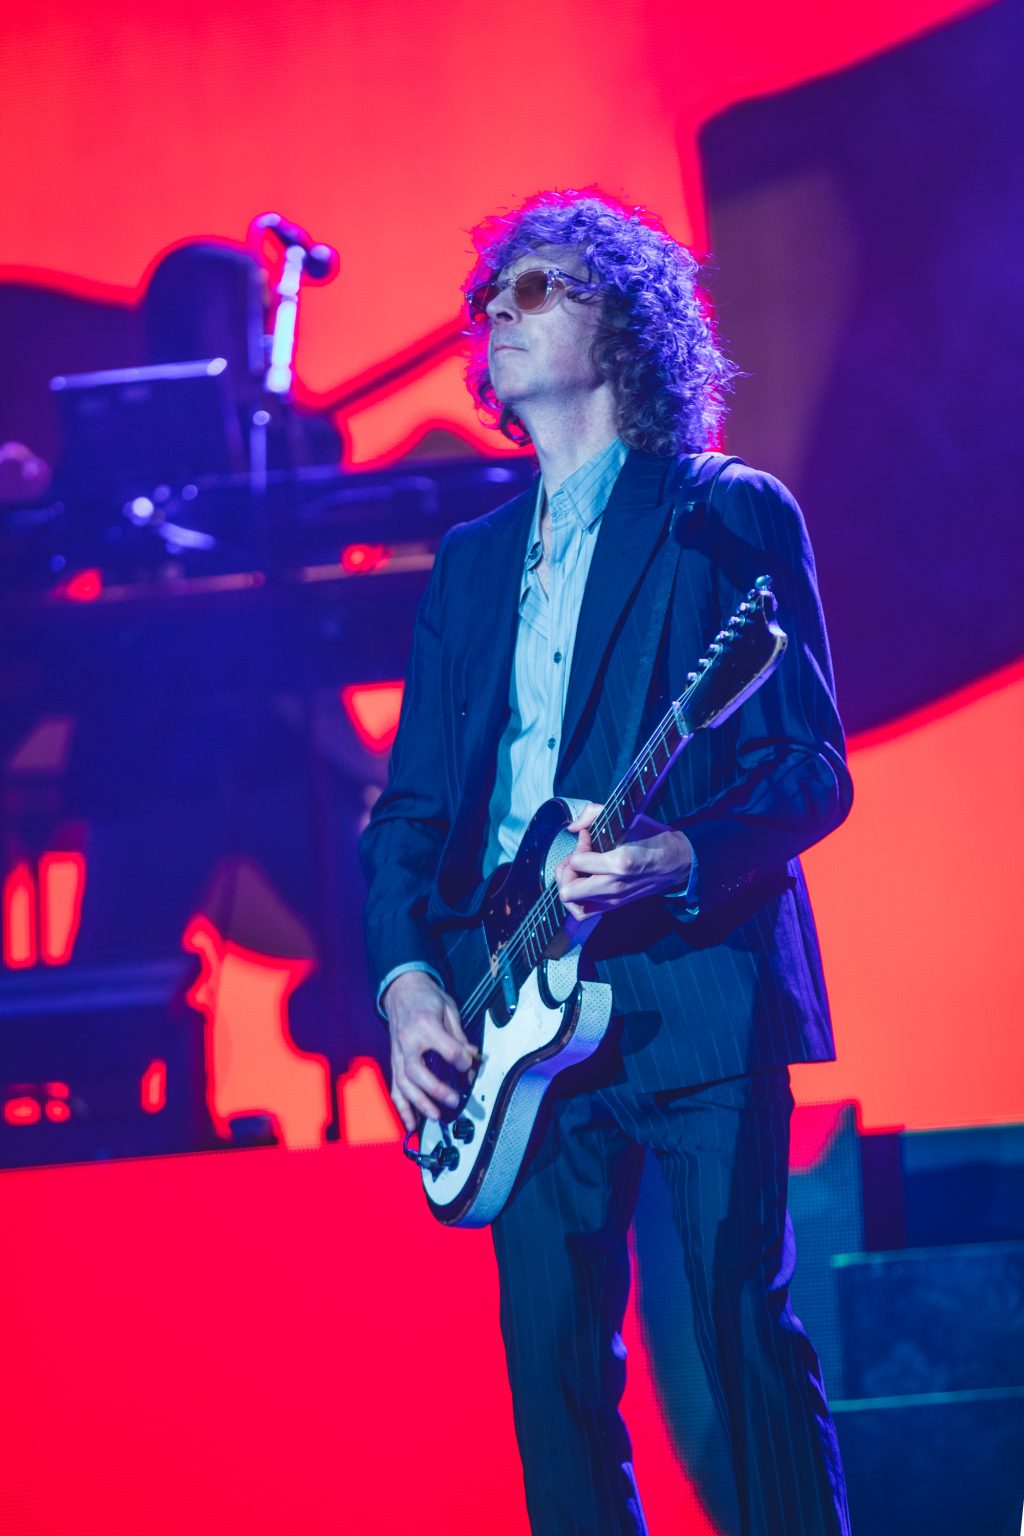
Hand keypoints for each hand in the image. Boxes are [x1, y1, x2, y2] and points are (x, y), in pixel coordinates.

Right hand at [382, 970, 477, 1131]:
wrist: (402, 989)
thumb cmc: (425, 997)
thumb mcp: (448, 1008)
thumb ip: (459, 1035)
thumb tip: (471, 1057)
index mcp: (424, 1025)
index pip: (447, 1049)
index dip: (462, 1060)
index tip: (470, 1064)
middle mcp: (407, 1042)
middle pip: (418, 1072)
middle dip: (436, 1090)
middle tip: (454, 1100)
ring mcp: (398, 1053)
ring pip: (404, 1083)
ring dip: (419, 1103)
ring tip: (435, 1115)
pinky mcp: (394, 1061)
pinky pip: (395, 1087)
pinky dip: (402, 1107)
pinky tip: (410, 1123)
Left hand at [555, 802, 693, 920]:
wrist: (678, 862)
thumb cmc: (654, 838)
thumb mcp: (629, 818)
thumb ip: (594, 813)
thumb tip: (572, 827)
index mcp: (619, 863)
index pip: (577, 861)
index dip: (578, 845)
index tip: (588, 836)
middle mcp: (614, 886)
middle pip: (568, 891)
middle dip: (565, 871)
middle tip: (575, 857)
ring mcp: (614, 900)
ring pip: (573, 905)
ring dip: (569, 887)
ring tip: (576, 872)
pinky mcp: (615, 906)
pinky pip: (584, 912)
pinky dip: (577, 899)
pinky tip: (582, 882)